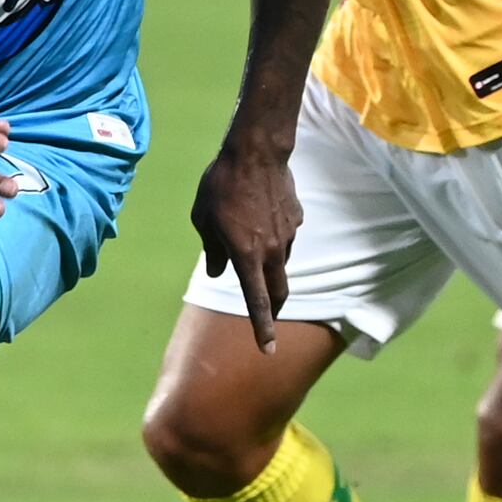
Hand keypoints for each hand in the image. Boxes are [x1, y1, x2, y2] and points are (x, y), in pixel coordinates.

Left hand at [190, 139, 299, 337]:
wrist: (256, 151)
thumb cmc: (221, 185)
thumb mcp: (203, 220)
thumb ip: (212, 250)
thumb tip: (217, 271)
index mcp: (247, 256)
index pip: (257, 302)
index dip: (263, 329)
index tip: (268, 350)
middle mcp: (272, 251)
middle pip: (279, 292)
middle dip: (274, 309)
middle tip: (268, 317)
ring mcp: (289, 235)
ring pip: (280, 261)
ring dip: (268, 263)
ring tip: (248, 236)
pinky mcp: (298, 218)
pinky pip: (285, 236)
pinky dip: (274, 236)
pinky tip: (262, 213)